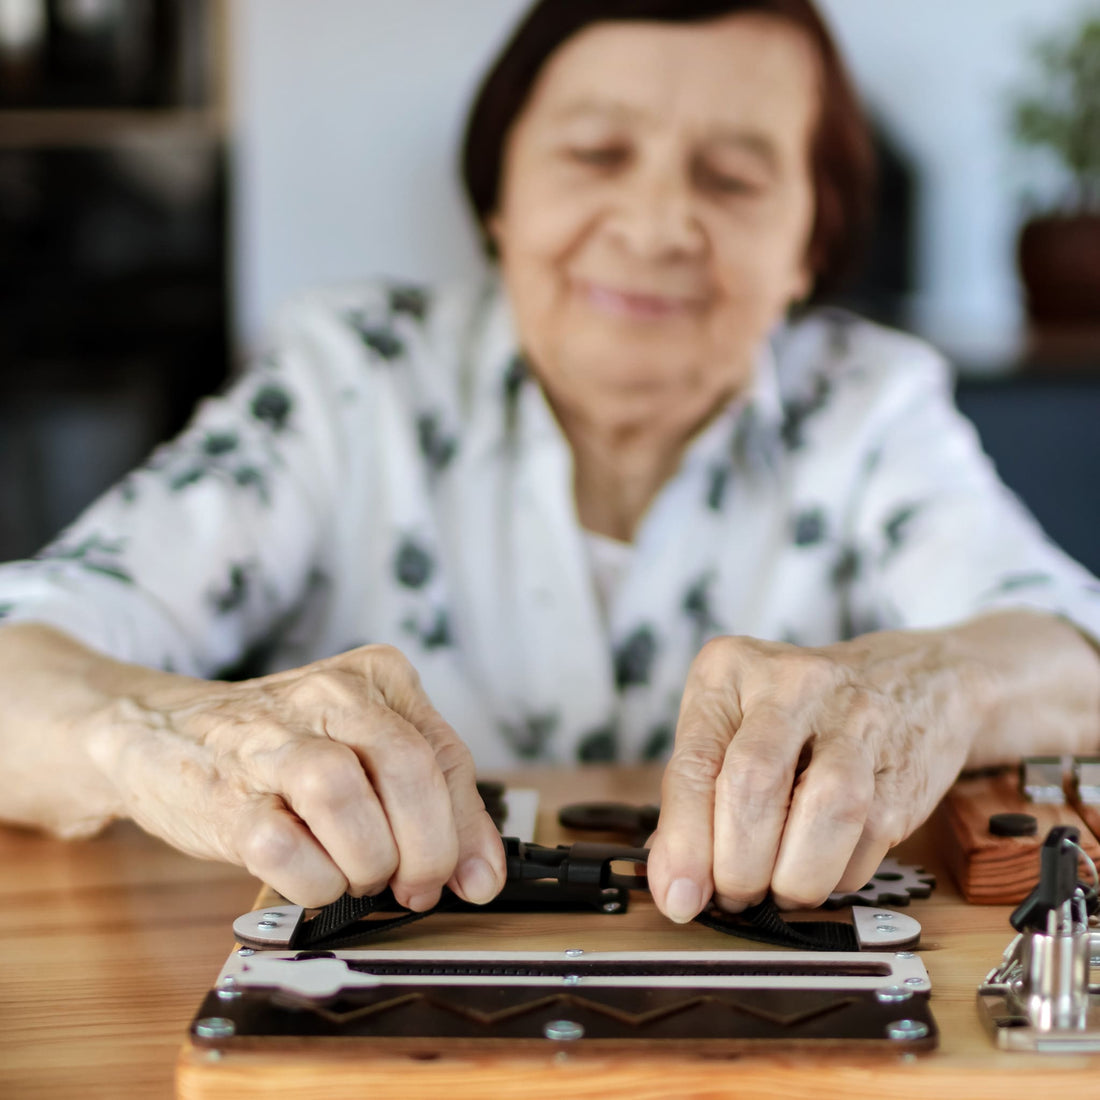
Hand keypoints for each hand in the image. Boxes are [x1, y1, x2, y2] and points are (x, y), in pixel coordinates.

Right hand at [86, 644, 505, 909]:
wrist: (161, 731)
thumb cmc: (283, 747)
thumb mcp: (365, 748)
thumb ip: (431, 801)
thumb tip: (480, 878)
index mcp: (377, 676)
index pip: (447, 754)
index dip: (467, 829)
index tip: (474, 881)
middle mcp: (329, 694)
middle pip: (407, 768)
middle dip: (426, 847)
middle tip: (415, 886)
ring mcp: (270, 740)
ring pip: (344, 795)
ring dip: (366, 861)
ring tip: (357, 875)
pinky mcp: (224, 793)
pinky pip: (283, 848)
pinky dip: (312, 882)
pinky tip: (311, 879)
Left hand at [646, 631, 976, 922]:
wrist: (909, 682)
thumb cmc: (791, 715)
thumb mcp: (727, 727)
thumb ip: (693, 797)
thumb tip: (675, 884)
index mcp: (730, 670)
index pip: (696, 762)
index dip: (685, 842)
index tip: (679, 898)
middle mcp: (793, 683)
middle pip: (755, 782)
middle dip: (738, 865)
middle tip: (732, 896)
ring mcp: (857, 721)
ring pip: (825, 809)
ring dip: (792, 878)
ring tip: (777, 892)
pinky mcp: (902, 770)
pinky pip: (867, 841)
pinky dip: (835, 877)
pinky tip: (819, 870)